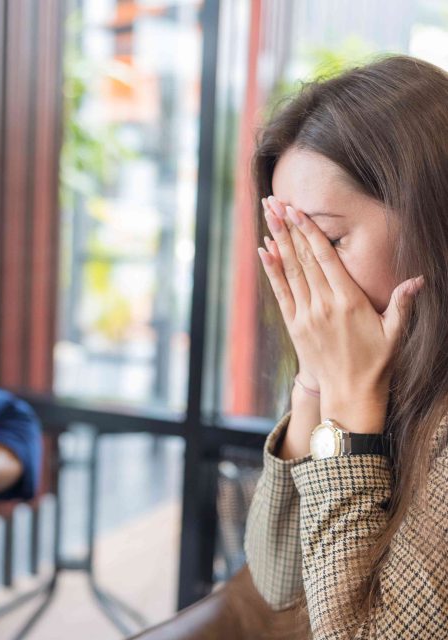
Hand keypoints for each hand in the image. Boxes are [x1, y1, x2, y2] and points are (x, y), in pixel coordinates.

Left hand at [259, 196, 422, 419]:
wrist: (349, 393)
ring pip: (289, 271)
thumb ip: (403, 303)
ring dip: (277, 241)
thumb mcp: (395, 331)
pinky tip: (264, 251)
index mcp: (349, 300)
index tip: (297, 210)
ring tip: (267, 216)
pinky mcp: (294, 326)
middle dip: (288, 227)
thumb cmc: (377, 361)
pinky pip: (281, 293)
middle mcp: (323, 305)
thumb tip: (418, 279)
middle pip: (303, 258)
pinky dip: (272, 271)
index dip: (310, 231)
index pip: (326, 258)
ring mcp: (306, 315)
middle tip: (275, 201)